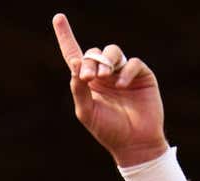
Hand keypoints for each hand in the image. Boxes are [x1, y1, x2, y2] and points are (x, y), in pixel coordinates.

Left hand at [52, 13, 167, 166]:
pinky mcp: (141, 75)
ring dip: (106, 61)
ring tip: (105, 78)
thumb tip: (75, 62)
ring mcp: (122, 73)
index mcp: (87, 82)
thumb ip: (78, 88)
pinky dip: (126, 71)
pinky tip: (122, 85)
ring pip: (112, 51)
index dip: (66, 36)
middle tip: (89, 78)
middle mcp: (104, 74)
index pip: (75, 54)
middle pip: (94, 52)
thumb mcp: (86, 111)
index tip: (58, 18)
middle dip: (90, 61)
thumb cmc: (108, 130)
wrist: (134, 143)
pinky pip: (132, 62)